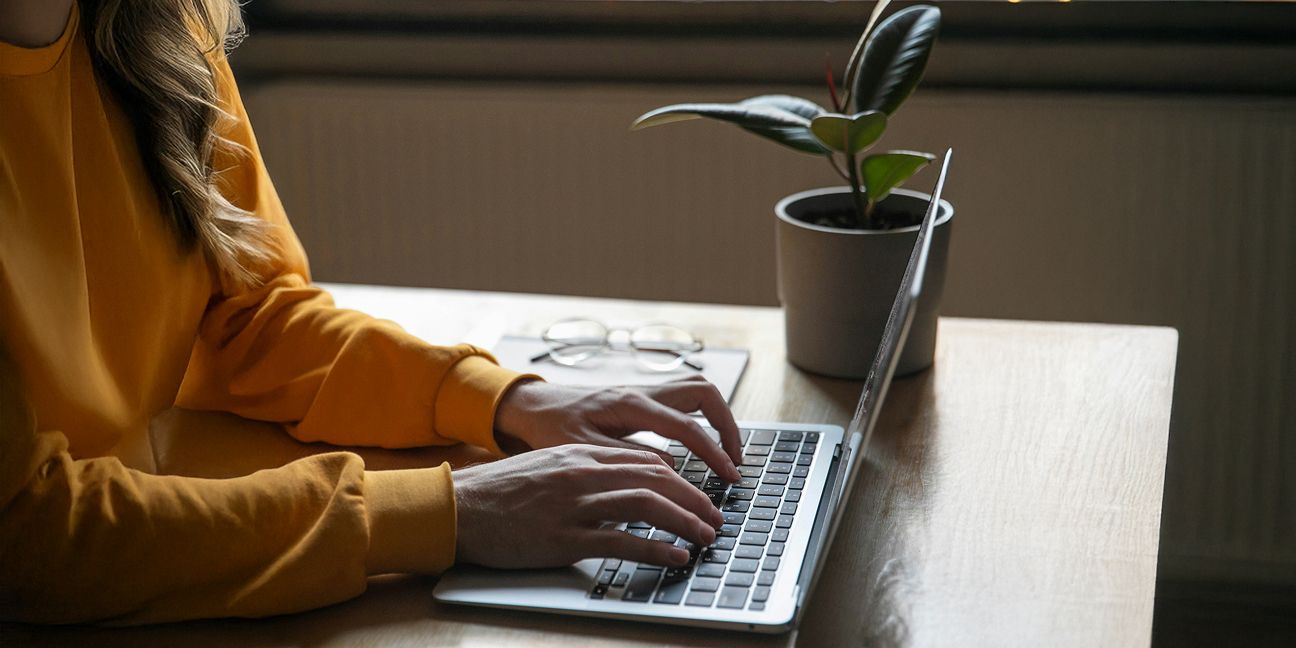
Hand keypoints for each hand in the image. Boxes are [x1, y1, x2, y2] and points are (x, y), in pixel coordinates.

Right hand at [454, 444, 724, 567]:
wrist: (458, 508)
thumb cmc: (500, 493)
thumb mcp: (547, 467)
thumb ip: (585, 471)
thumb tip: (621, 485)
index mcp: (580, 454)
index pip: (646, 460)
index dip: (681, 479)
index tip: (699, 494)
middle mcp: (583, 473)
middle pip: (656, 479)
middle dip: (694, 499)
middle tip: (715, 517)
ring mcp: (575, 505)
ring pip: (647, 505)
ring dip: (685, 521)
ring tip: (706, 536)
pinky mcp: (564, 538)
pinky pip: (622, 541)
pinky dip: (655, 548)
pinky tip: (674, 556)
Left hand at [494, 377, 741, 481]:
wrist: (535, 407)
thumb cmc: (552, 428)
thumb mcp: (584, 450)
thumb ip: (627, 460)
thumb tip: (671, 469)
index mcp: (630, 404)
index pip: (686, 426)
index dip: (713, 452)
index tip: (729, 476)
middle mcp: (643, 391)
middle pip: (704, 393)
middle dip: (728, 426)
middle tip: (734, 461)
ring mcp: (645, 391)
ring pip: (697, 390)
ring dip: (718, 418)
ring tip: (725, 452)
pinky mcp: (644, 398)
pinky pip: (684, 399)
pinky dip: (701, 418)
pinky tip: (701, 444)